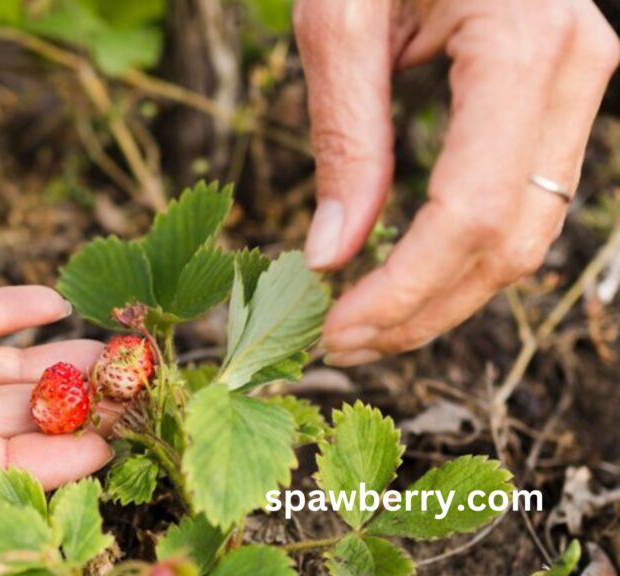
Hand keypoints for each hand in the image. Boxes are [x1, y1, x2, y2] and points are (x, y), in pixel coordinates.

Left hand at [295, 0, 618, 364]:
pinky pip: (520, 199)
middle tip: (339, 342)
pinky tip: (401, 275)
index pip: (470, 213)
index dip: (403, 290)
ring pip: (525, 232)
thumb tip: (333, 254)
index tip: (334, 331)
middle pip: (509, 239)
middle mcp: (577, 69)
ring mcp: (578, 84)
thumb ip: (345, 137)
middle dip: (424, 309)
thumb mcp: (339, 17)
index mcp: (528, 45)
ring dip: (443, 294)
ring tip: (363, 323)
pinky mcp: (555, 97)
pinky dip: (460, 253)